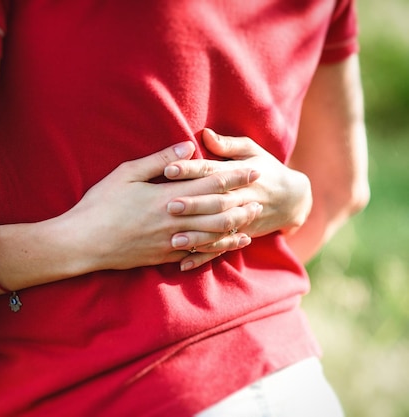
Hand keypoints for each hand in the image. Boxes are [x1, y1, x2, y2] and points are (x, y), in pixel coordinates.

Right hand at [62, 140, 261, 271]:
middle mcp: (174, 221)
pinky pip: (197, 253)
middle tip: (261, 194)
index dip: (233, 176)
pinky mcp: (163, 256)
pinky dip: (216, 248)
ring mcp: (170, 242)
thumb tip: (189, 147)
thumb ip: (160, 161)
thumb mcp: (126, 174)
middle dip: (242, 201)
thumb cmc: (100, 204)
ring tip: (252, 220)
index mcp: (166, 196)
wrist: (83, 242)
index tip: (253, 169)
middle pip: (217, 211)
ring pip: (212, 235)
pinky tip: (227, 245)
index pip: (209, 184)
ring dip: (235, 226)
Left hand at [165, 129, 311, 268]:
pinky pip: (221, 249)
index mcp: (239, 174)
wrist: (294, 198)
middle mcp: (241, 198)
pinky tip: (183, 264)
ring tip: (174, 239)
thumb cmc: (266, 168)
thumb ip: (227, 144)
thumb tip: (204, 134)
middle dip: (193, 204)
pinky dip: (203, 258)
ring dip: (197, 235)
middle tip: (169, 205)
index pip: (212, 171)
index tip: (169, 169)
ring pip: (218, 229)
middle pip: (215, 201)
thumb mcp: (251, 150)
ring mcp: (242, 220)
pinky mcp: (241, 236)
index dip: (191, 169)